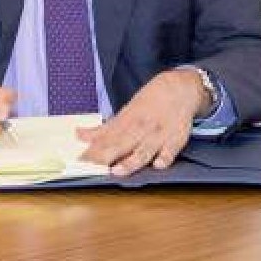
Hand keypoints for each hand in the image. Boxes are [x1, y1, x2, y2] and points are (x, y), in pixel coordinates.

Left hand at [77, 71, 206, 176]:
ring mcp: (159, 135)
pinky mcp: (176, 139)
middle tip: (90, 167)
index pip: (107, 138)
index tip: (80, 160)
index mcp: (128, 120)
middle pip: (120, 144)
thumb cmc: (151, 100)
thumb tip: (80, 135)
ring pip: (143, 150)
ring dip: (131, 161)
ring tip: (117, 171)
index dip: (93, 150)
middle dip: (105, 157)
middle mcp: (141, 128)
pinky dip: (165, 157)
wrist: (180, 88)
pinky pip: (171, 151)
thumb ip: (106, 128)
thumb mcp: (127, 110)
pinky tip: (158, 165)